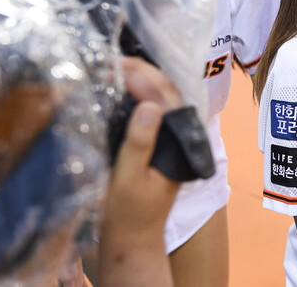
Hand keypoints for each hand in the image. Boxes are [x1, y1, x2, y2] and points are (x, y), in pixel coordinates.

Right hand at [99, 57, 180, 285]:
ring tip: (115, 68)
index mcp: (180, 141)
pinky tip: (124, 87)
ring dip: (143, 79)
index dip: (142, 76)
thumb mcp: (129, 177)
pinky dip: (142, 93)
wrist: (135, 238)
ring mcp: (175, 138)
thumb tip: (150, 105)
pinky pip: (157, 109)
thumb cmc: (129, 211)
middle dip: (143, 71)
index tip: (115, 64)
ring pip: (165, 97)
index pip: (166, 97)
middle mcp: (183, 136)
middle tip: (113, 60)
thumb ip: (140, 142)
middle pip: (169, 92)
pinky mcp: (163, 143)